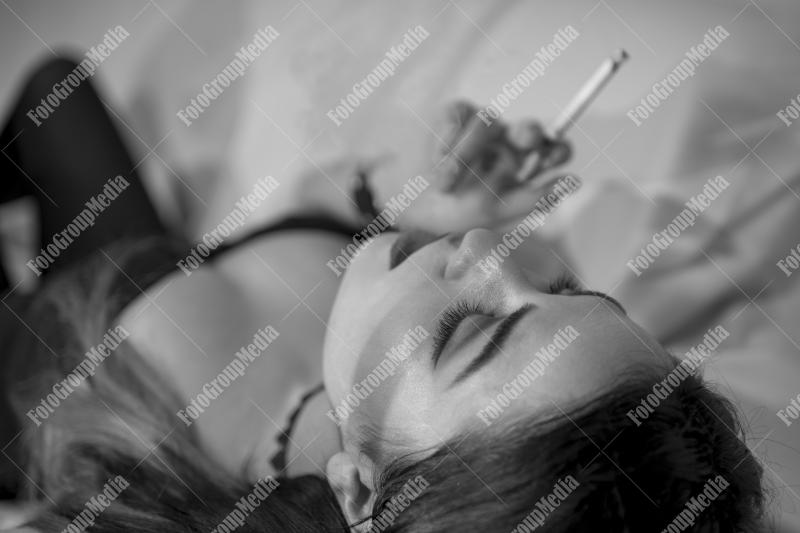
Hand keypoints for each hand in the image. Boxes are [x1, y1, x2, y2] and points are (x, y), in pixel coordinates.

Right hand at [379, 100, 574, 233]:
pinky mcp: (454, 113)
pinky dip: (445, 140)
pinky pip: (456, 116)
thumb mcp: (495, 212)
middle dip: (528, 133)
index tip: (555, 158)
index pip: (552, 151)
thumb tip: (576, 180)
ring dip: (464, 155)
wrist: (410, 205)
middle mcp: (508, 142)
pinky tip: (434, 162)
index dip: (557, 151)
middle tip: (525, 140)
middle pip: (528, 129)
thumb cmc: (457, 212)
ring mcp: (481, 126)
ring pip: (486, 125)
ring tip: (443, 185)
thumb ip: (535, 199)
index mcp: (525, 166)